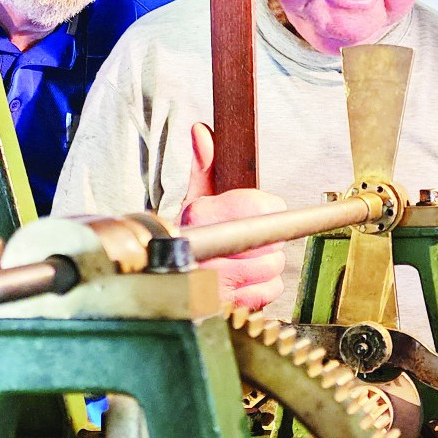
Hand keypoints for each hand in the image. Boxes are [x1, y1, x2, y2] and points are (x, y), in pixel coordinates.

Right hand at [179, 122, 286, 310]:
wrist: (164, 280)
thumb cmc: (185, 239)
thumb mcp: (193, 199)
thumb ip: (204, 166)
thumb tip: (202, 132)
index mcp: (199, 216)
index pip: (259, 208)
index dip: (269, 208)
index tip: (269, 209)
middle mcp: (206, 249)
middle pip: (270, 240)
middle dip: (267, 241)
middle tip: (250, 240)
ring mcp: (216, 281)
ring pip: (272, 268)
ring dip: (266, 266)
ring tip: (245, 261)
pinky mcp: (227, 304)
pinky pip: (268, 292)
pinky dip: (262, 288)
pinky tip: (243, 281)